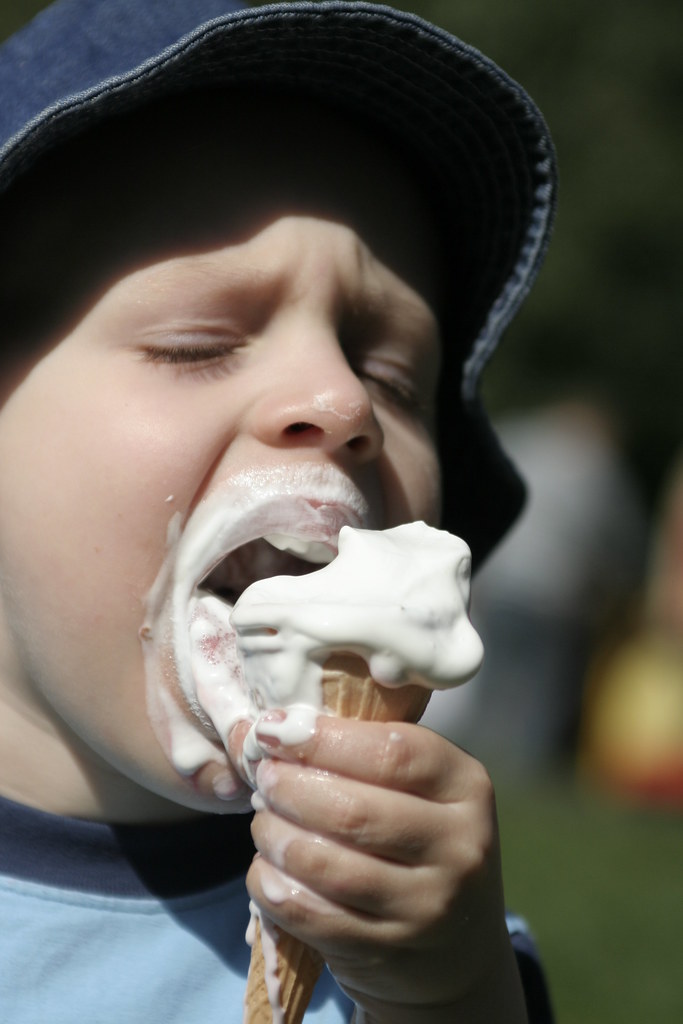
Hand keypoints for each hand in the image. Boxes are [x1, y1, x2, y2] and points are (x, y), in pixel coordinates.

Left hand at [237, 712, 527, 1022]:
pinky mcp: (388, 951)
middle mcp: (459, 845)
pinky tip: (264, 869)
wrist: (458, 951)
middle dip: (291, 788)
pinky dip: (272, 886)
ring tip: (262, 822)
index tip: (274, 728)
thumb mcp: (423, 793)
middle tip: (263, 778)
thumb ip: (368, 756)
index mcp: (466, 786)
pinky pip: (311, 913)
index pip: (392, 751)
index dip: (323, 738)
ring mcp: (427, 905)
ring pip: (327, 864)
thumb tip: (277, 726)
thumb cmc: (423, 845)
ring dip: (276, 836)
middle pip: (354, 809)